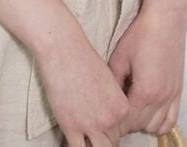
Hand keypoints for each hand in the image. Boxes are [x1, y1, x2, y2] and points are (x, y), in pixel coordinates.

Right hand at [35, 25, 130, 146]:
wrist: (64, 50)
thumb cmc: (84, 59)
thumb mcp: (108, 80)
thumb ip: (112, 100)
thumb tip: (109, 113)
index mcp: (122, 107)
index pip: (123, 129)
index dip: (112, 127)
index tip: (103, 122)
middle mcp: (110, 119)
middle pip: (112, 142)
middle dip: (103, 136)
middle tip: (93, 128)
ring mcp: (91, 125)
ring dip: (93, 144)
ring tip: (85, 135)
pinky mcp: (71, 127)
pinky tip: (74, 138)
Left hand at [107, 5, 186, 136]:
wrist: (165, 20)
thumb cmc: (143, 34)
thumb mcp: (119, 58)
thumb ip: (112, 82)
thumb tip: (106, 98)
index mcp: (145, 90)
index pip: (127, 120)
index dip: (114, 121)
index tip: (105, 117)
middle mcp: (162, 97)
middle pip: (140, 125)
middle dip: (125, 123)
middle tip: (113, 114)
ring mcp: (172, 95)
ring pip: (156, 126)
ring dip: (142, 123)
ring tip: (129, 111)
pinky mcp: (178, 90)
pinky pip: (172, 120)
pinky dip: (160, 123)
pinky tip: (148, 114)